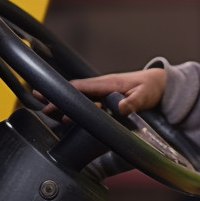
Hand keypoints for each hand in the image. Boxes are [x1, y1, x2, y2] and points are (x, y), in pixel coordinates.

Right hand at [38, 69, 166, 116]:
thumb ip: (133, 102)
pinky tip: (66, 117)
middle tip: (40, 104)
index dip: (64, 91)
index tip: (48, 94)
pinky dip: (76, 109)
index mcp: (108, 84)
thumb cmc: (151, 88)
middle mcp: (102, 87)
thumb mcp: (145, 95)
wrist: (159, 85)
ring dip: (64, 106)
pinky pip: (88, 105)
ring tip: (46, 111)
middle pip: (75, 94)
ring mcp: (103, 94)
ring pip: (79, 100)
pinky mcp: (106, 100)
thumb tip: (121, 108)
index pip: (81, 87)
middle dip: (57, 99)